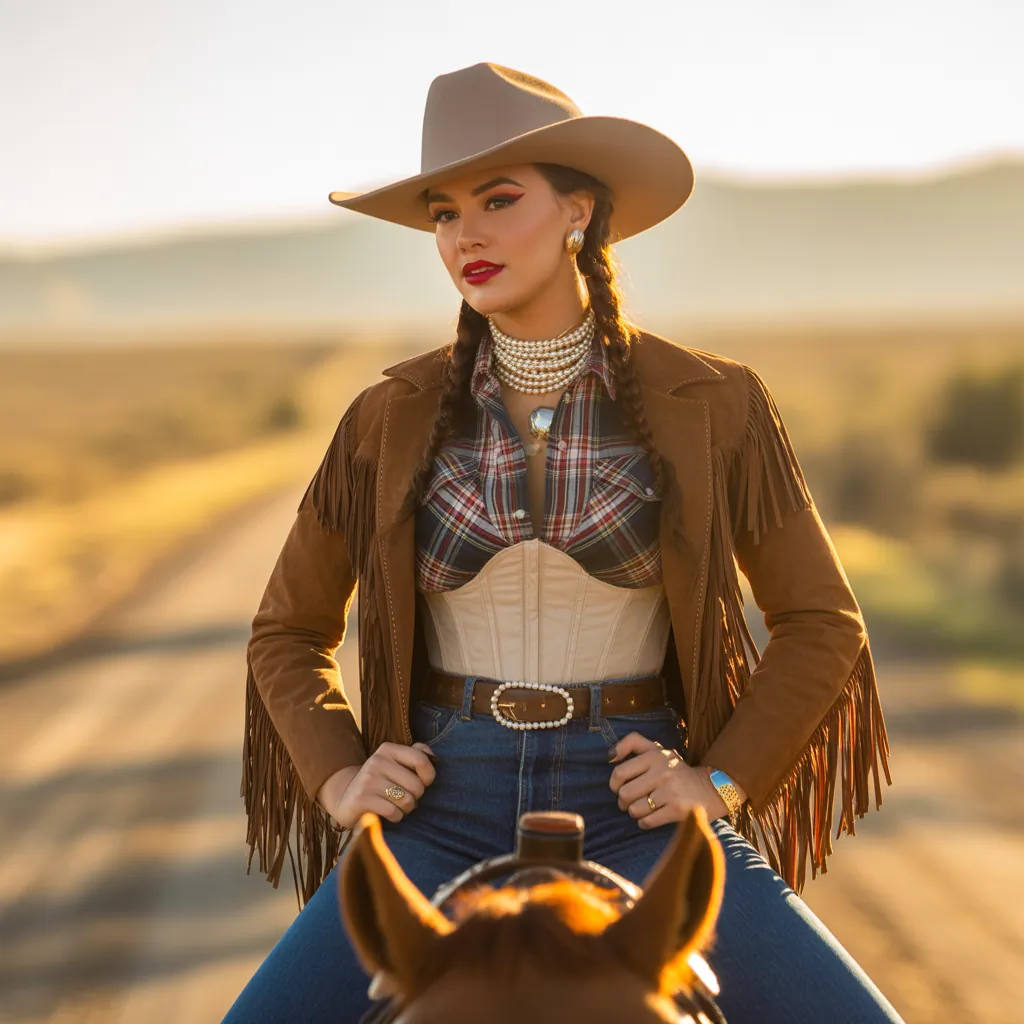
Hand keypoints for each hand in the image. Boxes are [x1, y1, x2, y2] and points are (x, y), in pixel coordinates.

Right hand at [319, 742, 435, 829]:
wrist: (346, 799)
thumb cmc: (380, 782)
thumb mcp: (394, 764)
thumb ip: (415, 755)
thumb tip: (433, 758)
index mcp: (387, 749)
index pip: (421, 759)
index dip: (429, 776)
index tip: (424, 783)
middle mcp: (377, 761)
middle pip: (417, 785)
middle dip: (416, 797)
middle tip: (405, 797)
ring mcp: (368, 779)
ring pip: (407, 800)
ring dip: (406, 808)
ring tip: (397, 805)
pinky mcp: (362, 799)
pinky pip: (394, 812)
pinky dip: (396, 817)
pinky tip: (388, 813)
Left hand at [608, 732, 728, 828]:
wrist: (711, 788)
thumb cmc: (675, 770)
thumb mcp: (657, 749)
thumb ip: (632, 743)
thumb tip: (609, 755)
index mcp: (655, 755)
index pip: (620, 772)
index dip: (614, 784)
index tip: (618, 788)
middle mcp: (662, 772)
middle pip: (625, 794)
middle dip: (624, 801)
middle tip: (630, 801)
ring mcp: (670, 792)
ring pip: (634, 810)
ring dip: (635, 812)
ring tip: (643, 808)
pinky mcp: (677, 810)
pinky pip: (647, 822)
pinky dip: (644, 822)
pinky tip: (651, 817)